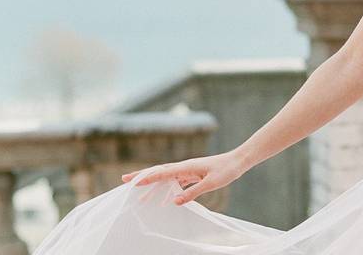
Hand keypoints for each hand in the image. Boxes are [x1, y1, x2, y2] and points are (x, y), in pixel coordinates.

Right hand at [121, 150, 244, 205]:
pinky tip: (163, 195)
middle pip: (159, 171)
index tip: (132, 182)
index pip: (162, 173)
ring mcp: (188, 170)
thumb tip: (174, 201)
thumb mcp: (211, 183)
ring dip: (152, 183)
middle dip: (142, 176)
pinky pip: (175, 181)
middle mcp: (185, 166)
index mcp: (187, 167)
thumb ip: (193, 192)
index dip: (147, 178)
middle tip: (124, 180)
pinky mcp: (193, 174)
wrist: (238, 161)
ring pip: (166, 177)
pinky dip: (166, 186)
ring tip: (138, 192)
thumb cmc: (227, 170)